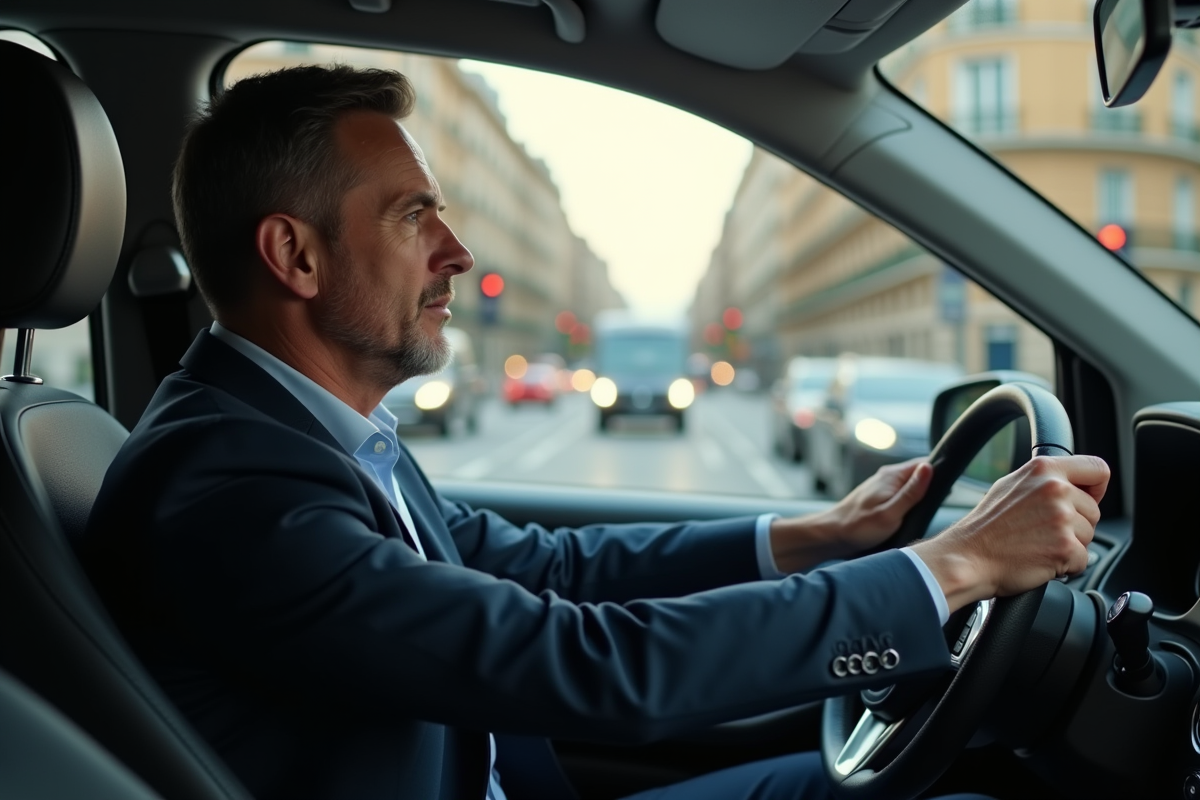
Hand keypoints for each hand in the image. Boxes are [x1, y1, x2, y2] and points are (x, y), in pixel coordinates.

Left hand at [822, 457, 934, 552]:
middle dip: (931, 487)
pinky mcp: (878, 497)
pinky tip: (909, 516)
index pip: (925, 463)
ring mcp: (881, 486)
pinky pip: (900, 495)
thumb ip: (912, 491)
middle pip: (919, 475)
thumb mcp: (891, 513)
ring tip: (924, 514)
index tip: (950, 491)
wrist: (831, 535)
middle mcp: (887, 476)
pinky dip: (908, 503)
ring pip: (909, 486)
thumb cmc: (859, 527)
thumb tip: (929, 467)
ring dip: (919, 497)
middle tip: (937, 507)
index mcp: (892, 476)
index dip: (940, 474)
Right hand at [909, 455, 1108, 612]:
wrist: (969, 557)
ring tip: (1039, 544)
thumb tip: (1072, 482)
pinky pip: (1083, 560)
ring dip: (1070, 545)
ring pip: (1089, 535)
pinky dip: (1067, 565)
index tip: (1088, 498)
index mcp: (1043, 469)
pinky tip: (1042, 559)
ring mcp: (1061, 518)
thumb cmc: (986, 527)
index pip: (1097, 469)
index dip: (1097, 487)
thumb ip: (1043, 479)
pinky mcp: (1065, 547)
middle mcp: (1055, 489)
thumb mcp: (1010, 485)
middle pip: (1093, 510)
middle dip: (1076, 524)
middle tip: (1043, 530)